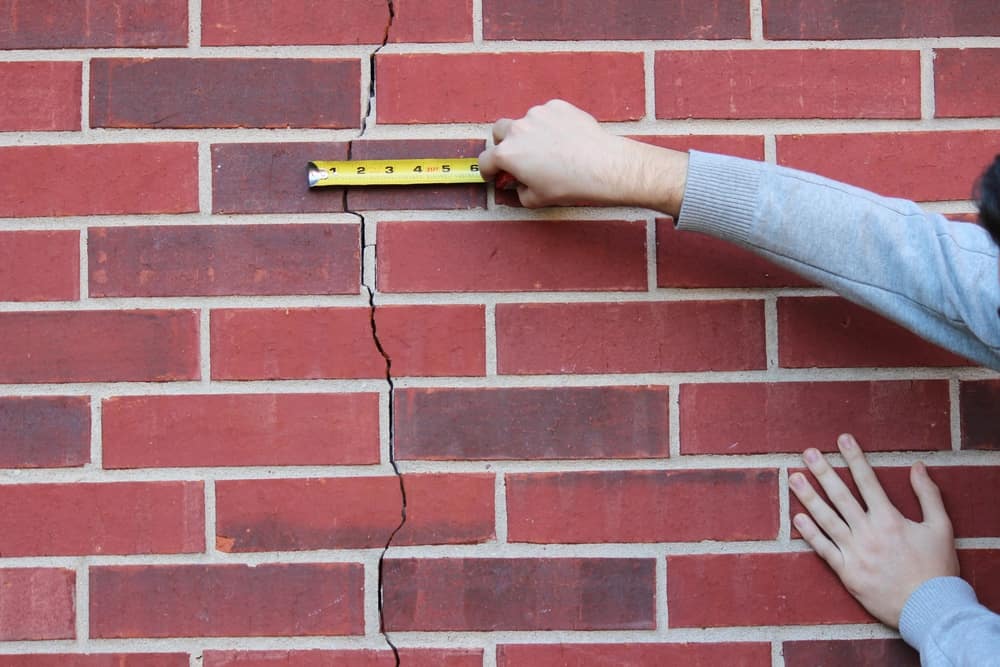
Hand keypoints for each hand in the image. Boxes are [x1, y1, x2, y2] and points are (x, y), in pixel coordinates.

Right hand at [478, 99, 687, 213]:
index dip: (488, 171)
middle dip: (504, 144)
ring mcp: (538, 114)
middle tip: (518, 157)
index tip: (494, 174)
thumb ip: (519, 191)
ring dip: (531, 133)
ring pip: (526, 122)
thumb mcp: (537, 199)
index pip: (485, 161)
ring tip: (551, 150)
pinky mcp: (558, 106)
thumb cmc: (570, 185)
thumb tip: (519, 184)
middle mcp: (518, 129)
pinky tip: (565, 139)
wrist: (603, 165)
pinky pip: (547, 115)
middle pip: (500, 132)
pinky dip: (551, 125)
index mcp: (507, 154)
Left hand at [790, 433, 959, 627]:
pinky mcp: (846, 572)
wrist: (931, 609)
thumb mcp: (940, 527)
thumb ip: (928, 494)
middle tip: (807, 453)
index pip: (867, 481)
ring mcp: (855, 552)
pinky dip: (810, 533)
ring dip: (808, 497)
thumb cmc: (937, 569)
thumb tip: (917, 466)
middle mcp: (868, 532)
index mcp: (890, 519)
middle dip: (823, 471)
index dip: (854, 458)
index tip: (842, 439)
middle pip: (840, 495)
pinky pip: (823, 549)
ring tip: (793, 478)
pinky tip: (797, 518)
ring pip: (826, 519)